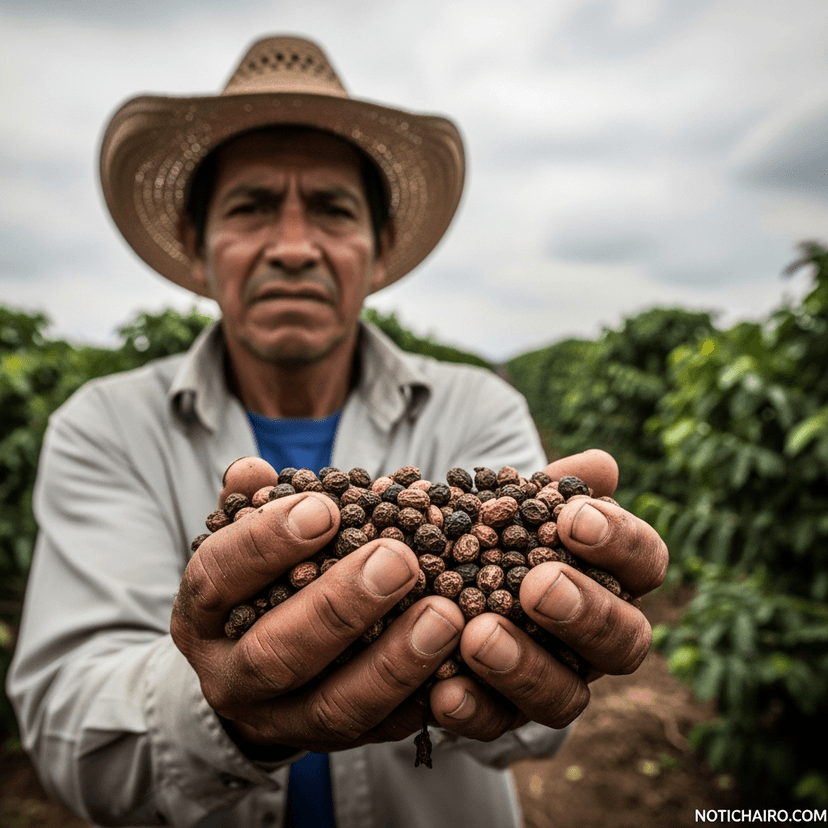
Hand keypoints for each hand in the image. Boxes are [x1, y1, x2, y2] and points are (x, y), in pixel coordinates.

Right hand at [171, 458, 462, 755]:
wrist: (253, 679)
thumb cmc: (256, 588)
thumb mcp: (242, 548)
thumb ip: (249, 508)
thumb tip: (251, 471)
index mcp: (201, 618)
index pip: (216, 578)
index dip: (265, 543)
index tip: (323, 507)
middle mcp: (231, 678)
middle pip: (276, 653)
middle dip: (339, 606)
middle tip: (398, 560)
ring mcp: (281, 721)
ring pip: (335, 706)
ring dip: (393, 662)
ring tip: (446, 614)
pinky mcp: (333, 744)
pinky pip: (381, 731)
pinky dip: (423, 698)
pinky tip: (459, 664)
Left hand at [428, 449, 667, 739]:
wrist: (435, 573)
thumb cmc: (490, 530)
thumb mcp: (510, 501)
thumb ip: (549, 488)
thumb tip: (602, 466)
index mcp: (609, 577)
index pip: (645, 562)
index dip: (621, 542)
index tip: (574, 518)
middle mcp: (595, 637)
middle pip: (625, 641)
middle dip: (585, 613)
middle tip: (538, 585)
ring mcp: (554, 681)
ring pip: (567, 697)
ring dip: (525, 667)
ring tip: (477, 634)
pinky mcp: (503, 714)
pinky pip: (496, 724)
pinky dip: (472, 709)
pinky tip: (441, 691)